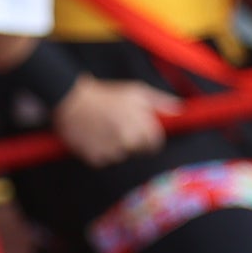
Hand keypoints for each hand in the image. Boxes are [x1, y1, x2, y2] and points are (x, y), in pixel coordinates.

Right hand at [55, 76, 175, 164]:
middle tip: (116, 126)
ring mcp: (113, 152)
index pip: (154, 144)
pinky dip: (99, 152)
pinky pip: (104, 161)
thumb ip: (161, 102)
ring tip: (103, 129)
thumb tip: (180, 110)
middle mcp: (130, 141)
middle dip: (131, 142)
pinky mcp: (96, 159)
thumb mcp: (137, 92)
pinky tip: (93, 137)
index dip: (147, 138)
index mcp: (143, 127)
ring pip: (120, 157)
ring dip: (114, 147)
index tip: (136, 130)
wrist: (71, 100)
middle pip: (138, 152)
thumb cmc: (107, 95)